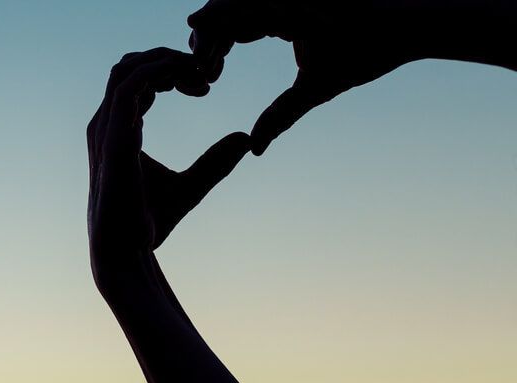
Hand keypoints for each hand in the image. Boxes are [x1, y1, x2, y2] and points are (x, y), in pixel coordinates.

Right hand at [87, 48, 249, 287]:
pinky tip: (190, 83)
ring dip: (167, 61)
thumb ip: (215, 161)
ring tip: (201, 75)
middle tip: (207, 73)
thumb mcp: (193, 186)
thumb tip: (245, 139)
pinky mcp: (111, 138)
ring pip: (128, 68)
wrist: (126, 252)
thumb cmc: (147, 225)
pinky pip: (129, 86)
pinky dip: (159, 73)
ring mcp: (105, 129)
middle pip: (130, 65)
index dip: (172, 72)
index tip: (207, 86)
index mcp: (119, 130)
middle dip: (170, 58)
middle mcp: (107, 125)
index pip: (139, 81)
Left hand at [188, 0, 416, 153]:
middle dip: (203, 39)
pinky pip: (255, 0)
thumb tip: (255, 149)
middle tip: (192, 69)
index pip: (232, 28)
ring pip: (231, 2)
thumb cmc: (366, 55)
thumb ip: (281, 114)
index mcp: (276, 17)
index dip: (212, 49)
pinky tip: (220, 49)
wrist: (408, 32)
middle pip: (222, 12)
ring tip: (199, 60)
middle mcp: (276, 0)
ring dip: (212, 30)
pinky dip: (232, 20)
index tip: (202, 77)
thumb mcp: (313, 91)